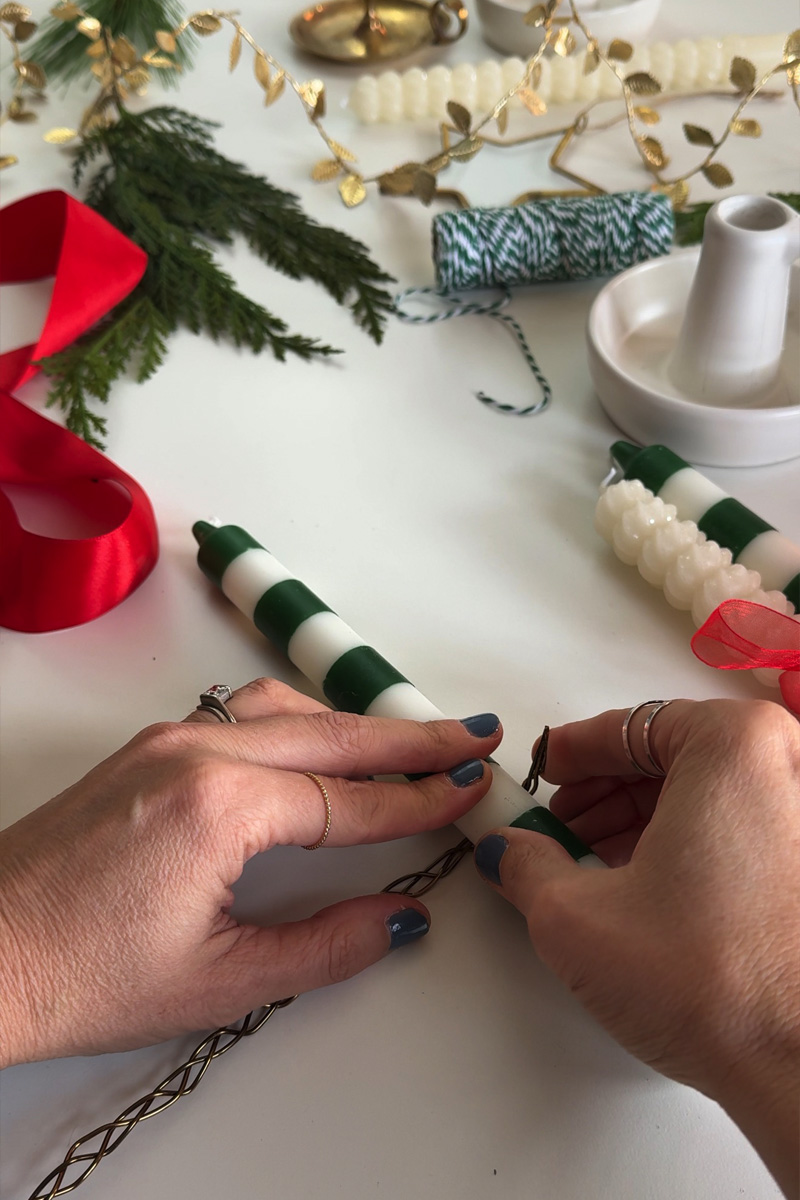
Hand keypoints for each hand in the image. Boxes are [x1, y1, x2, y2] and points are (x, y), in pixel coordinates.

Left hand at [0, 678, 501, 1065]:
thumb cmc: (74, 974)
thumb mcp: (218, 982)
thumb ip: (323, 947)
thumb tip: (395, 918)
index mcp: (216, 806)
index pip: (347, 798)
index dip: (417, 799)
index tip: (467, 789)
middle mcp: (192, 753)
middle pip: (329, 733)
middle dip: (409, 737)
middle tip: (470, 736)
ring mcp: (164, 742)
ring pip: (284, 709)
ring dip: (352, 721)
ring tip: (409, 738)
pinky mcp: (145, 750)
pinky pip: (241, 712)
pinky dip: (300, 720)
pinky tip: (319, 740)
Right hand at [472, 699, 799, 1197]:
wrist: (796, 1067)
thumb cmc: (710, 982)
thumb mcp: (574, 915)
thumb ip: (523, 863)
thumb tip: (507, 850)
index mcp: (733, 745)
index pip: (630, 726)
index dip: (573, 753)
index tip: (542, 771)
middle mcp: (785, 765)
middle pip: (672, 754)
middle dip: (606, 789)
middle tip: (557, 825)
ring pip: (707, 792)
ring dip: (641, 818)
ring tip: (591, 865)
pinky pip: (739, 825)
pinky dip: (686, 842)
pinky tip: (645, 887)